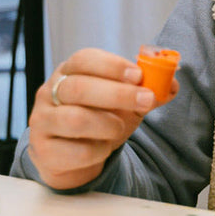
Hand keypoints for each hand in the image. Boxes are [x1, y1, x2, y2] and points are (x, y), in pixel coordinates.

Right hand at [27, 48, 177, 189]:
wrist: (75, 156)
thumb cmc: (101, 118)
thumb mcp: (126, 102)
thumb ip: (149, 91)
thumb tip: (171, 84)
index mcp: (70, 72)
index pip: (84, 59)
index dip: (112, 65)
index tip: (138, 75)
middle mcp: (50, 92)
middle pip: (79, 88)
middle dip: (118, 94)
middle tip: (146, 100)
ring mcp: (42, 121)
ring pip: (75, 120)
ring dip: (108, 125)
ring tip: (120, 129)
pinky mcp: (43, 150)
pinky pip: (74, 152)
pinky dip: (97, 151)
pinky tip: (103, 148)